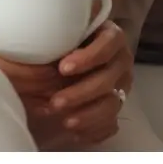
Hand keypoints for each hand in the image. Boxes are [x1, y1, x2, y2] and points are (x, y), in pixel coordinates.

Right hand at [0, 0, 65, 112]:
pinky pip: (1, 91)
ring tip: (57, 85)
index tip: (62, 65)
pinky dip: (21, 94)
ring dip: (36, 93)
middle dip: (45, 85)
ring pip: (12, 94)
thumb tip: (35, 13)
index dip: (42, 72)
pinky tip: (35, 91)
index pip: (15, 68)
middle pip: (18, 85)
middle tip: (68, 76)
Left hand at [43, 21, 133, 149]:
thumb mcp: (64, 31)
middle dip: (80, 93)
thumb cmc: (65, 39)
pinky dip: (92, 130)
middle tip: (55, 102)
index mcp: (112, 36)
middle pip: (107, 80)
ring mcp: (121, 86)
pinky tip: (74, 132)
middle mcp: (121, 61)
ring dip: (87, 115)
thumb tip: (40, 45)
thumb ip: (60, 36)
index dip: (87, 58)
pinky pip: (111, 124)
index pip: (107, 45)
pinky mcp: (117, 108)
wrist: (69, 59)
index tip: (62, 68)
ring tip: (64, 121)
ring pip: (111, 105)